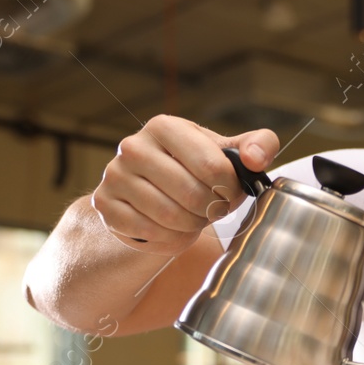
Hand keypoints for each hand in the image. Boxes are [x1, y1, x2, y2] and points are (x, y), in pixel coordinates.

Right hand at [89, 116, 278, 254]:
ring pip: (170, 217)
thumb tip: (256, 158)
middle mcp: (134, 146)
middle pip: (192, 195)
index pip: (212, 166)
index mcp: (165, 126)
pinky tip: (173, 228)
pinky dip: (170, 238)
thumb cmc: (193, 169)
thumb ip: (257, 145)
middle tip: (212, 209)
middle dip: (211, 209)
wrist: (146, 191)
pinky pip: (150, 233)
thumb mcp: (225, 152)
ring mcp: (115, 176)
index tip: (229, 192)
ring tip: (194, 217)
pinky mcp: (106, 205)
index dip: (229, 189)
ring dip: (192, 225)